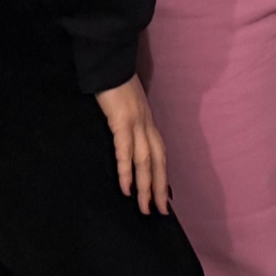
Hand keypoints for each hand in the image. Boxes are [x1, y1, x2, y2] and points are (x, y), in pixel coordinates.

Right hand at [95, 76, 169, 214]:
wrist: (110, 64)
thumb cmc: (115, 87)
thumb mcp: (126, 109)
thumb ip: (129, 125)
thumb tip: (127, 141)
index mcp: (148, 124)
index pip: (161, 155)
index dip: (163, 176)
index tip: (165, 198)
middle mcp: (147, 126)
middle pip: (158, 162)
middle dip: (160, 188)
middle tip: (159, 212)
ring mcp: (136, 123)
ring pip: (145, 161)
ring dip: (146, 186)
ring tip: (144, 208)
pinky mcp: (121, 120)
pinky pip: (125, 150)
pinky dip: (126, 170)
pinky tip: (127, 187)